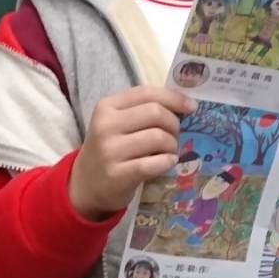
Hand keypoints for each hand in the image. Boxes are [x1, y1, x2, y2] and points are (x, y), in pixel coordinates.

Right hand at [69, 86, 196, 219]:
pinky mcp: (117, 175)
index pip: (146, 93)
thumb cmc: (110, 149)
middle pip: (155, 113)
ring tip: (169, 151)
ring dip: (172, 145)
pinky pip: (153, 164)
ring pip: (157, 138)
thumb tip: (185, 104)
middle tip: (175, 135)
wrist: (86, 184)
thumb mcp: (118, 123)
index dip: (173, 98)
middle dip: (174, 124)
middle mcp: (105, 125)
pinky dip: (167, 162)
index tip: (191, 107)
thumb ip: (144, 110)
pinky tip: (168, 162)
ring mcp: (109, 151)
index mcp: (107, 106)